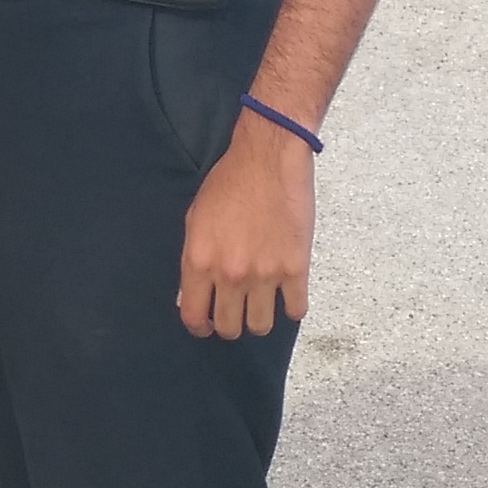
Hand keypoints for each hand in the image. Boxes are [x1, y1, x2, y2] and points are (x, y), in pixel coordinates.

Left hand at [178, 110, 315, 336]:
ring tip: (260, 305)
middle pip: (230, 328)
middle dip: (229, 325)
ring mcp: (265, 274)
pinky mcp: (296, 268)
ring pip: (261, 326)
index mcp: (200, 262)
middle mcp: (231, 274)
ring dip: (259, 320)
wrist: (268, 158)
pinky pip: (295, 310)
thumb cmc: (229, 182)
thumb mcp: (195, 220)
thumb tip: (191, 293)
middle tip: (235, 312)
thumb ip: (192, 260)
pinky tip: (287, 297)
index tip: (206, 325)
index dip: (199, 327)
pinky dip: (291, 308)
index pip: (194, 317)